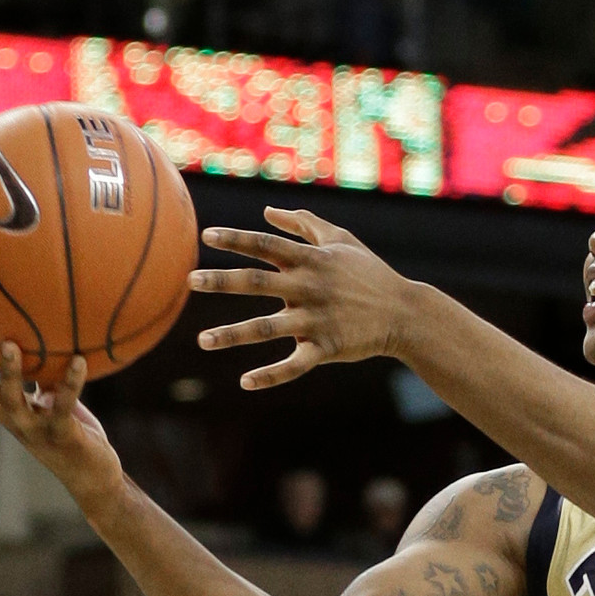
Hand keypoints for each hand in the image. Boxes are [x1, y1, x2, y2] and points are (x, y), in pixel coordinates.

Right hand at [0, 330, 121, 500]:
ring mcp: (36, 430)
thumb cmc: (72, 436)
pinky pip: (64, 405)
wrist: (94, 481)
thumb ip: (42, 381)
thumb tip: (39, 343)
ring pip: (13, 401)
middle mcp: (15, 421)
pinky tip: (79, 360)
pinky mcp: (63, 435)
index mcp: (8, 412)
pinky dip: (71, 382)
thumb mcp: (51, 405)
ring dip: (9, 373)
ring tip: (9, 344)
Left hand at [191, 208, 412, 389]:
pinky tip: (245, 382)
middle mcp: (309, 288)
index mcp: (310, 260)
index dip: (236, 240)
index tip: (207, 236)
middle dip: (222, 282)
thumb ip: (303, 223)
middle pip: (257, 283)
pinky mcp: (327, 348)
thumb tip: (267, 213)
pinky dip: (271, 375)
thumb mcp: (340, 239)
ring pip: (267, 329)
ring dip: (233, 335)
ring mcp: (317, 320)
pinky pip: (294, 365)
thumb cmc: (369, 272)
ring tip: (203, 341)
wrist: (404, 313)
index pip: (265, 246)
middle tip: (190, 281)